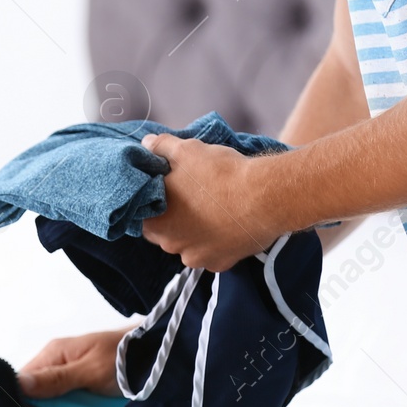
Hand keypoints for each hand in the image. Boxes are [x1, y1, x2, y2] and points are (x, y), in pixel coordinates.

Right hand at [18, 329, 128, 397]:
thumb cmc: (123, 357)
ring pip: (51, 401)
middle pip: (36, 393)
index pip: (22, 380)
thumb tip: (19, 385)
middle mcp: (57, 364)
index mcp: (53, 354)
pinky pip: (68, 404)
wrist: (156, 358)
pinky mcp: (82, 389)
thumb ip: (56, 379)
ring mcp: (70, 377)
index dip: (20, 400)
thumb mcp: (89, 371)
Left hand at [139, 134, 280, 270]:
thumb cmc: (220, 174)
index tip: (168, 190)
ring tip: (212, 209)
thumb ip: (160, 148)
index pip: (142, 215)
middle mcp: (171, 246)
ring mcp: (197, 258)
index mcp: (156, 223)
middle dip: (175, 216)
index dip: (155, 201)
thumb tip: (148, 144)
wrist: (264, 197)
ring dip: (196, 230)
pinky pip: (213, 253)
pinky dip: (217, 241)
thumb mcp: (185, 150)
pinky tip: (226, 223)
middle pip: (165, 231)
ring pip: (189, 243)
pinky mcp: (222, 263)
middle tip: (191, 197)